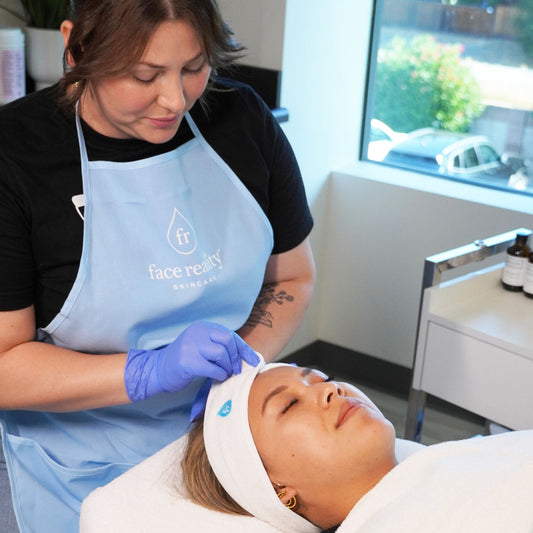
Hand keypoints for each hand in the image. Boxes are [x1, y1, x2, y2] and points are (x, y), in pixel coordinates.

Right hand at [124, 321, 259, 401]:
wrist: (158, 370)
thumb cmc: (185, 360)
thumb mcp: (201, 346)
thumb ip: (219, 346)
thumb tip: (246, 356)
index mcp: (203, 327)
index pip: (230, 334)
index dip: (244, 348)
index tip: (254, 361)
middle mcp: (197, 332)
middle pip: (228, 341)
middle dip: (236, 357)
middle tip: (236, 370)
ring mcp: (190, 346)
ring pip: (222, 353)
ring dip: (227, 367)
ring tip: (224, 374)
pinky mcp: (187, 361)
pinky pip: (212, 368)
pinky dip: (219, 374)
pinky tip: (217, 377)